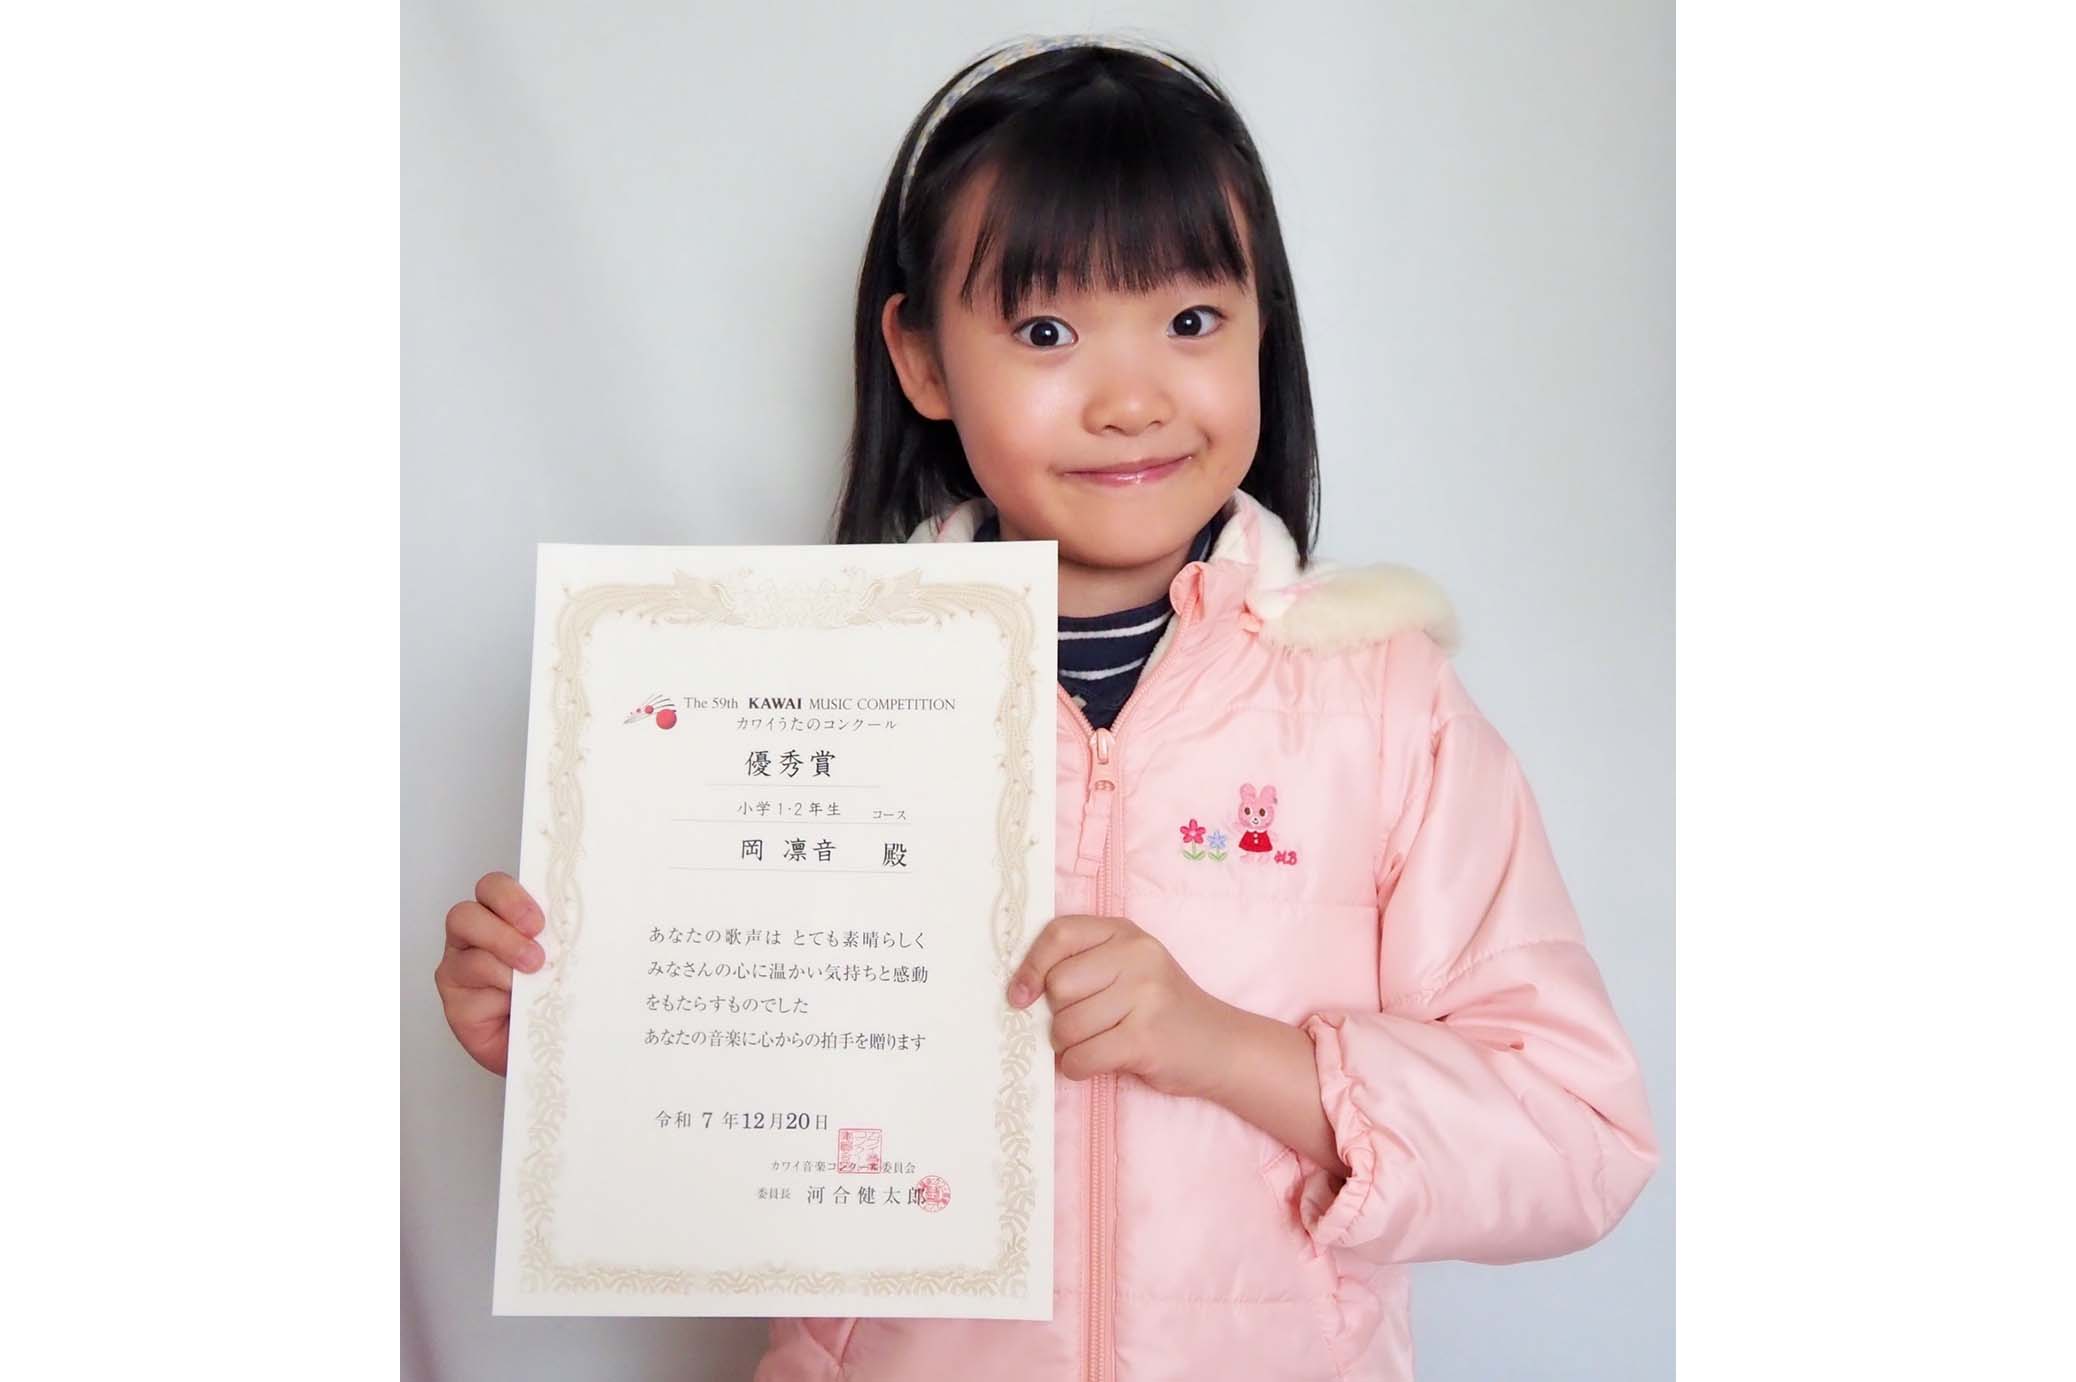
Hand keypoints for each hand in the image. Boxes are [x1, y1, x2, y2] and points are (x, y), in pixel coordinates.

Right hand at [434, 871, 546, 1075]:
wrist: (545, 1050)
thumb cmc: (554, 1000)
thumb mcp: (566, 962)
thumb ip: (565, 939)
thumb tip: (594, 923)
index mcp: (502, 919)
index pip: (493, 889)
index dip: (512, 896)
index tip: (540, 918)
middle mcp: (475, 938)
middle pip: (467, 911)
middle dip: (503, 917)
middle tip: (535, 935)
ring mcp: (460, 968)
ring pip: (467, 945)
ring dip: (504, 951)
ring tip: (533, 972)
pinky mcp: (455, 1000)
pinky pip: (468, 982)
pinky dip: (496, 987)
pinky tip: (515, 999)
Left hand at [1006, 914, 1238, 1099]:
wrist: (1219, 1045)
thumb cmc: (1160, 1008)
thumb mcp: (1128, 969)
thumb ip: (1083, 965)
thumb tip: (1018, 991)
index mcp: (1125, 932)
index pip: (1060, 934)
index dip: (1031, 966)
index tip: (1020, 997)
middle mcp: (1137, 956)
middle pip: (1058, 986)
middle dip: (1058, 1016)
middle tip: (1082, 1026)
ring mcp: (1145, 995)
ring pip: (1066, 1026)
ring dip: (1068, 1047)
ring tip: (1094, 1045)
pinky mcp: (1145, 1037)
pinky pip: (1082, 1057)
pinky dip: (1077, 1068)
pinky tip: (1094, 1064)